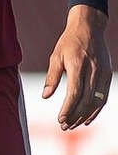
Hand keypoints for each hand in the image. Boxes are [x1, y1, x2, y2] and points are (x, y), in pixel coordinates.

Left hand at [44, 5, 110, 129]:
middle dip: (75, 116)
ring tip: (74, 125)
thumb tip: (46, 96)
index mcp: (78, 66)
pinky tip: (87, 118)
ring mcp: (102, 73)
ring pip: (97, 101)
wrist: (89, 28)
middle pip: (86, 100)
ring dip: (85, 115)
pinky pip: (104, 96)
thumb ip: (52, 77)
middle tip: (64, 127)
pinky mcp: (107, 75)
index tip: (60, 120)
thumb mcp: (56, 56)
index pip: (75, 93)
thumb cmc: (68, 42)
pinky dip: (96, 109)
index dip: (68, 109)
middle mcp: (93, 71)